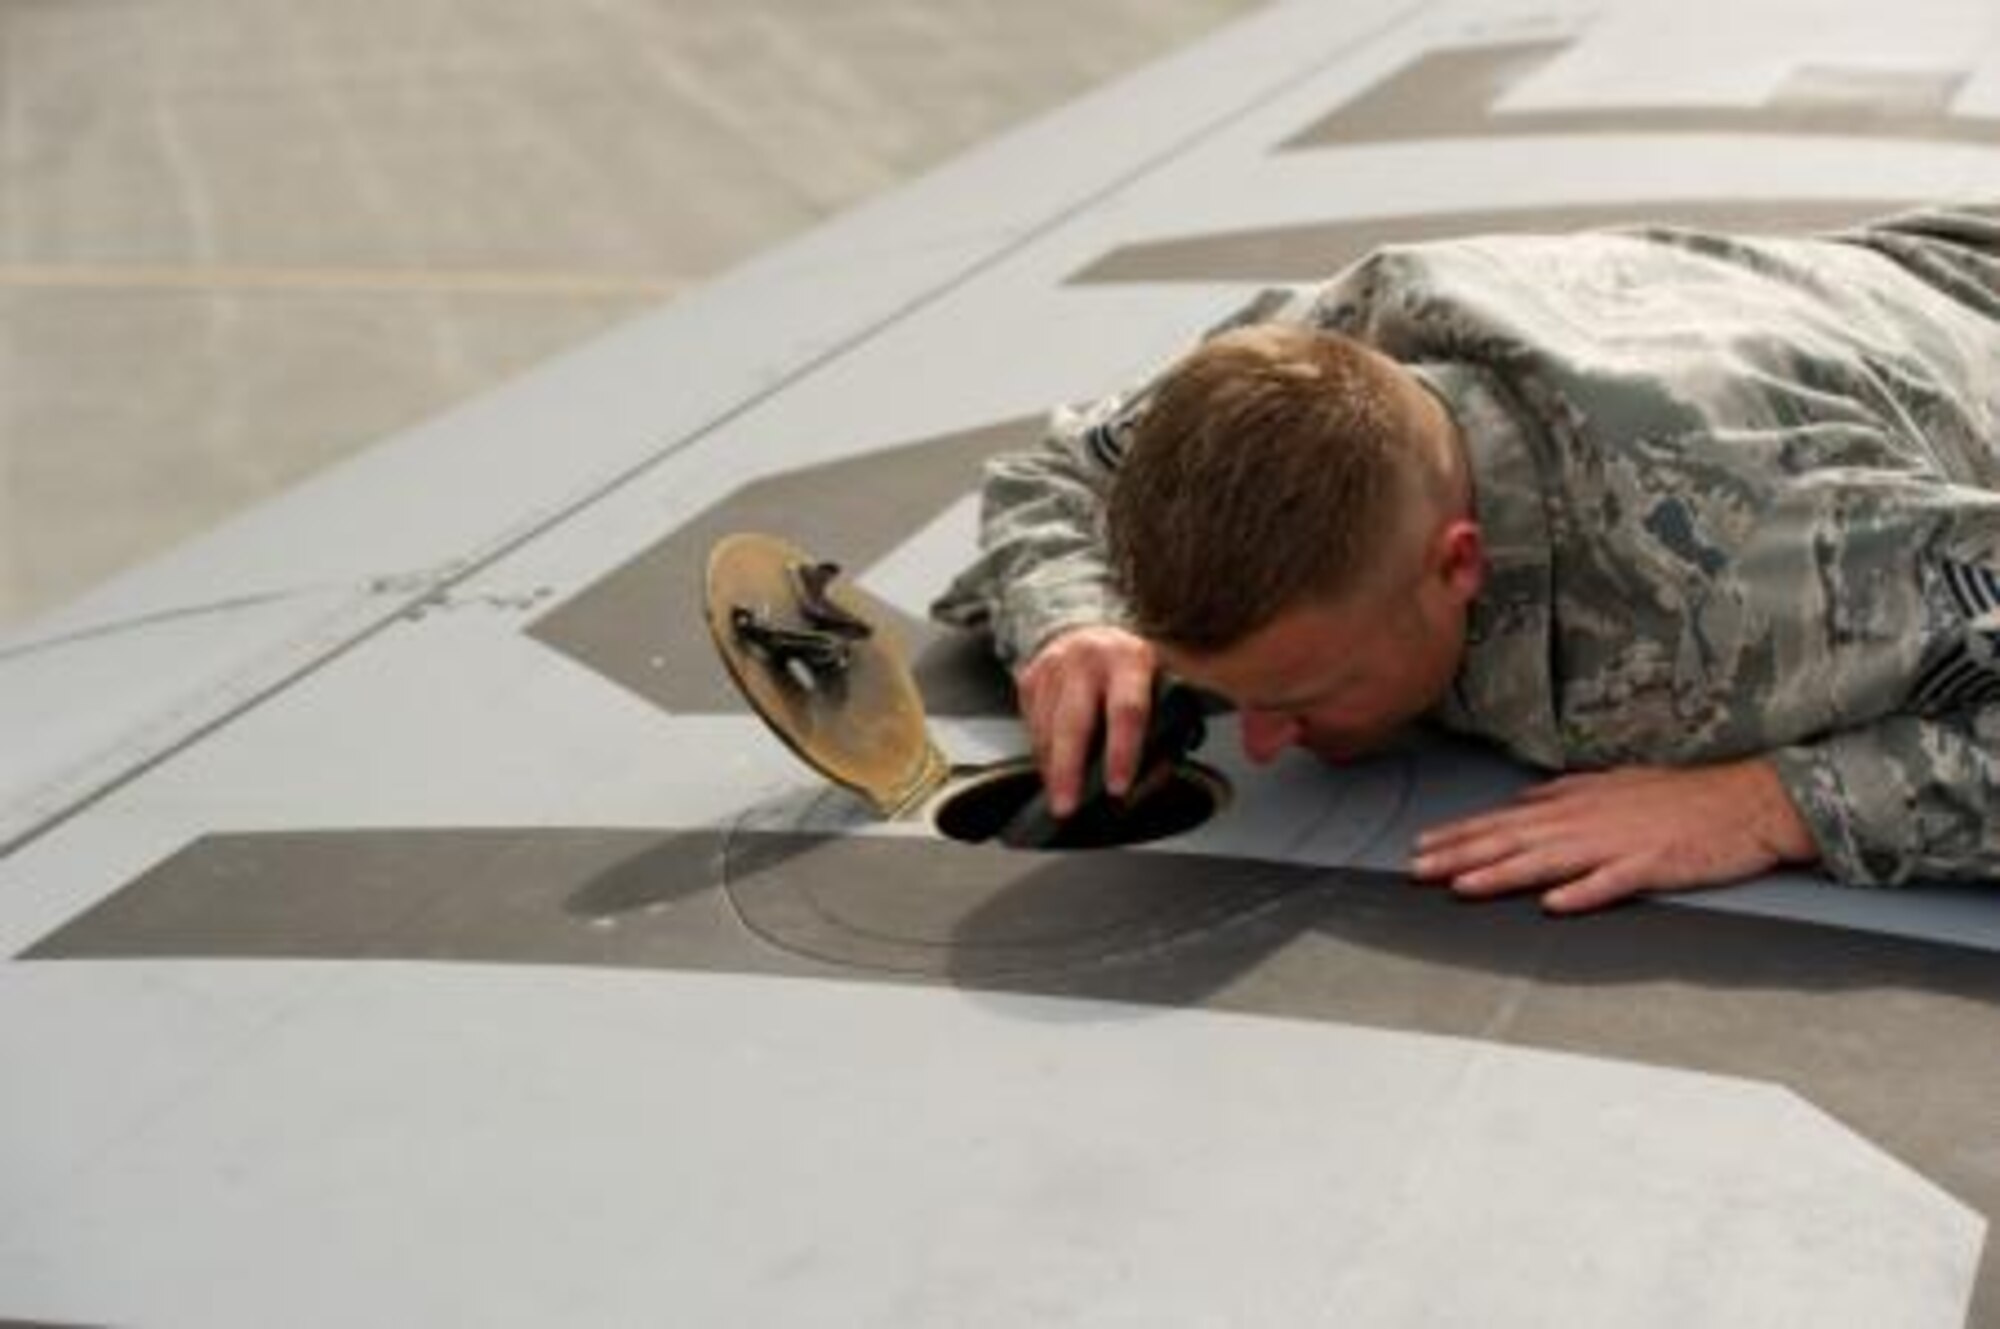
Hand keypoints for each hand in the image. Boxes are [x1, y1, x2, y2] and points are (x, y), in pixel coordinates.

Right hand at [1015, 625, 1157, 816]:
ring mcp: (1053, 665)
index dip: (1122, 752)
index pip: (1127, 710)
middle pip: (1073, 722)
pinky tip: (1052, 765)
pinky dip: (1041, 751)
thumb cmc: (1129, 670)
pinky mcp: (1030, 676)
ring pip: (1046, 728)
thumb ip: (1161, 727)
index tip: (1117, 787)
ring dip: (1052, 768)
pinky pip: (1031, 725)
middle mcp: (1088, 658)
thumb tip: (1144, 781)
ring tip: (1061, 795)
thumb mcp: (1159, 685)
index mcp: (1130, 660)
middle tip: (1067, 806)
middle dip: (1068, 770)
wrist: (1089, 632)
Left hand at [1409, 759, 1817, 913]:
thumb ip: (1564, 795)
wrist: (1749, 800)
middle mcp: (1589, 820)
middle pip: (1513, 840)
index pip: (1505, 821)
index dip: (1460, 834)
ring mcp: (1621, 843)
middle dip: (1461, 855)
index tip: (1420, 847)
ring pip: (1548, 860)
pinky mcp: (1655, 865)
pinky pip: (1613, 882)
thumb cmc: (1681, 796)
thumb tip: (1522, 803)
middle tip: (1416, 869)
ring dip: (1502, 873)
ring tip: (1462, 885)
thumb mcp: (1613, 784)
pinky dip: (1583, 893)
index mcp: (1577, 804)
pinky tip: (1554, 905)